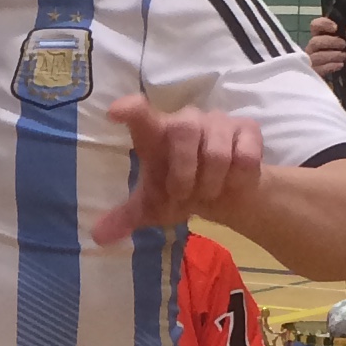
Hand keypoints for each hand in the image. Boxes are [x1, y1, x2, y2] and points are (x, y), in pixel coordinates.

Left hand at [93, 98, 263, 246]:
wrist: (228, 194)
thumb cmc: (183, 191)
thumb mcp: (153, 207)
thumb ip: (126, 218)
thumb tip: (98, 236)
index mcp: (157, 133)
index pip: (140, 113)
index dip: (130, 109)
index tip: (114, 112)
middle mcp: (186, 120)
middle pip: (183, 131)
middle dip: (184, 171)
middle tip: (184, 194)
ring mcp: (218, 121)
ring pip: (216, 150)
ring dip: (211, 182)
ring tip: (209, 191)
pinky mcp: (247, 129)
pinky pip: (244, 155)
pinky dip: (238, 179)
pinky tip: (233, 182)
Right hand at [305, 16, 345, 87]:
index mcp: (323, 37)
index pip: (315, 25)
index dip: (323, 24)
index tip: (335, 28)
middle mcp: (314, 48)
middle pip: (314, 41)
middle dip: (330, 42)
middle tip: (343, 45)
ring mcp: (312, 61)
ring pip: (315, 55)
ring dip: (331, 55)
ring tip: (344, 57)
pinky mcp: (314, 73)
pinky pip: (316, 69)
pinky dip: (329, 66)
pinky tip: (339, 66)